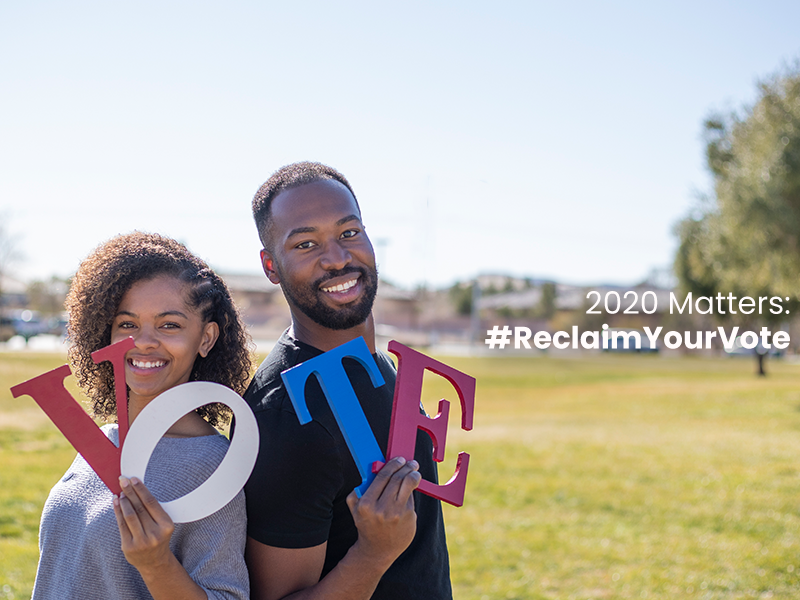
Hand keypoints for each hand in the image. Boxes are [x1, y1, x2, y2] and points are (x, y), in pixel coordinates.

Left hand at [113, 476, 175, 574]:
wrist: (154, 561)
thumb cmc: (157, 536)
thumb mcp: (162, 524)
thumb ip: (151, 509)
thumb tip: (136, 489)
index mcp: (166, 525)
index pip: (151, 503)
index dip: (141, 489)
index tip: (134, 479)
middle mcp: (154, 534)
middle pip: (139, 507)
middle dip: (130, 491)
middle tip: (123, 480)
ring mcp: (141, 541)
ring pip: (130, 516)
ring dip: (123, 501)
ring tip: (120, 491)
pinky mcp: (129, 546)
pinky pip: (121, 525)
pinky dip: (117, 512)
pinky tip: (116, 503)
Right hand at [346, 456, 420, 571]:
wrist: (378, 550)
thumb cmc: (367, 524)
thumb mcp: (355, 508)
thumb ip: (358, 489)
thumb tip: (370, 469)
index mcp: (366, 504)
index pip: (382, 476)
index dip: (393, 464)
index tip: (398, 459)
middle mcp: (382, 509)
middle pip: (397, 478)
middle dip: (406, 467)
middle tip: (410, 462)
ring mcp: (397, 514)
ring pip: (408, 485)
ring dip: (413, 474)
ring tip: (415, 471)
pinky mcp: (408, 518)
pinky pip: (411, 499)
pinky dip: (411, 492)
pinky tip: (410, 490)